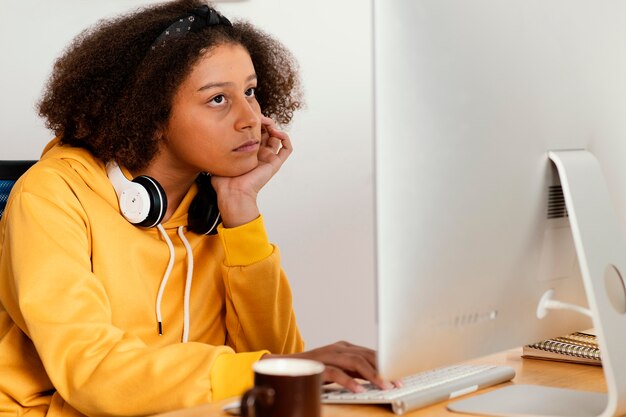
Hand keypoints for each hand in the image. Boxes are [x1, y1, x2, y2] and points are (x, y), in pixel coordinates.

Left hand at [211, 116, 292, 227]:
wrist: (232, 192)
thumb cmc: (224, 180)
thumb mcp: (219, 157)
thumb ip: (218, 146)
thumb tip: (209, 134)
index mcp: (247, 152)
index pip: (254, 133)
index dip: (253, 123)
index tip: (247, 116)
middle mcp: (259, 154)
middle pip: (266, 132)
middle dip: (264, 121)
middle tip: (258, 116)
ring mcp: (268, 158)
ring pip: (277, 138)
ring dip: (274, 126)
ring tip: (266, 122)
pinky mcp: (275, 163)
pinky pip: (287, 149)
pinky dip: (285, 138)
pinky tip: (276, 132)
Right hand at [263, 341, 395, 392]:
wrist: (282, 367)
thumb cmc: (314, 369)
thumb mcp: (339, 369)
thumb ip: (355, 371)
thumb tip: (378, 379)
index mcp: (345, 347)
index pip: (371, 353)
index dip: (387, 364)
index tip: (400, 376)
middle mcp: (338, 348)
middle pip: (366, 356)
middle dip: (384, 370)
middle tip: (396, 383)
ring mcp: (327, 355)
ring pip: (355, 361)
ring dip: (372, 375)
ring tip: (384, 386)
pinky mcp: (317, 366)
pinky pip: (335, 372)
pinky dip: (348, 381)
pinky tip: (358, 389)